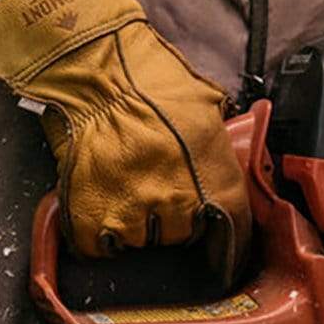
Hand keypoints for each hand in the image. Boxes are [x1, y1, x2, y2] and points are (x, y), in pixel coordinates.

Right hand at [0, 0, 250, 286]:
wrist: (93, 70)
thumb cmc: (148, 77)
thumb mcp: (205, 103)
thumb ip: (218, 140)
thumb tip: (225, 158)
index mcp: (209, 170)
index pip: (233, 225)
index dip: (230, 243)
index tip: (225, 253)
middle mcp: (175, 199)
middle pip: (183, 235)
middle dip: (175, 218)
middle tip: (158, 188)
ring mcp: (132, 212)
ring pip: (142, 241)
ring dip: (136, 223)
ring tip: (125, 188)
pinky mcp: (90, 217)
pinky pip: (100, 246)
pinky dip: (98, 233)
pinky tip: (100, 204)